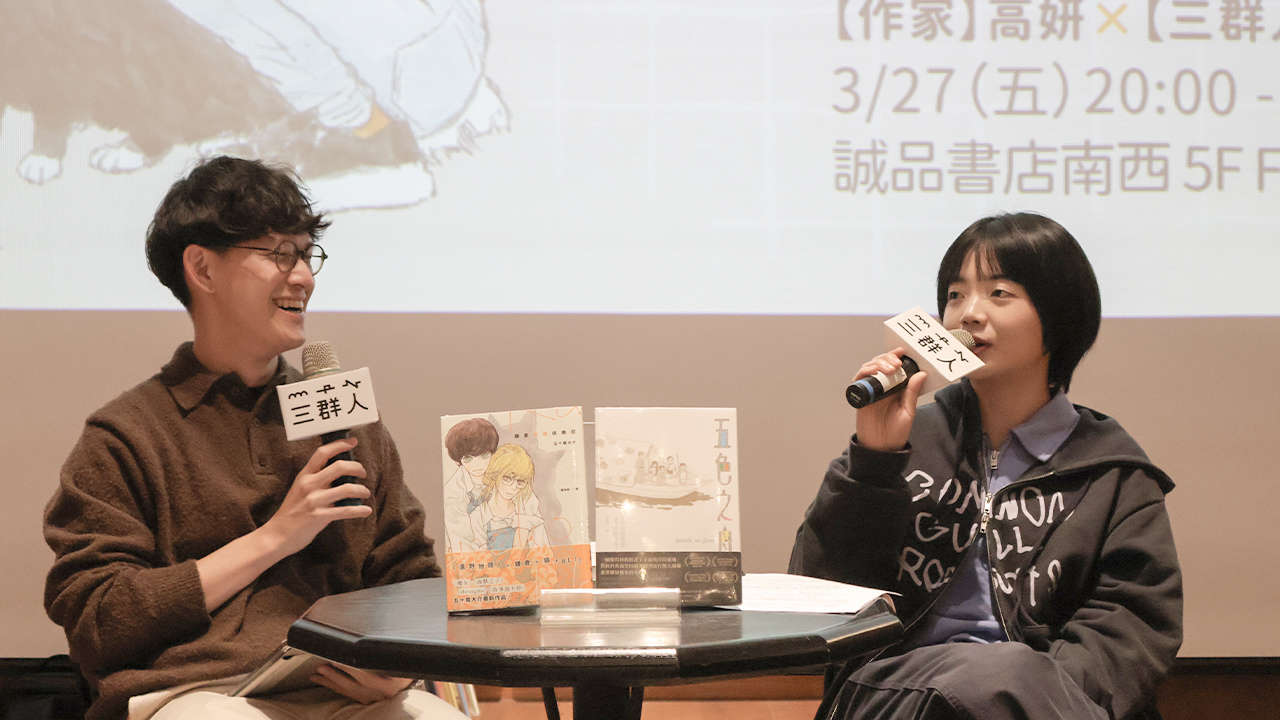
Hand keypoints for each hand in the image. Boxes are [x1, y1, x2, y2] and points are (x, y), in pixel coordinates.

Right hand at [261, 437, 372, 557]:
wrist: (277, 535)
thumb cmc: (291, 512)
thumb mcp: (300, 490)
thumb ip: (317, 481)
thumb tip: (340, 476)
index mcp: (304, 476)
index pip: (322, 453)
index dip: (339, 445)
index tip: (352, 442)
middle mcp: (309, 485)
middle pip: (339, 467)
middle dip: (357, 468)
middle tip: (363, 473)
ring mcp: (314, 501)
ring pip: (346, 489)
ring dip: (361, 490)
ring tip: (365, 493)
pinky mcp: (319, 516)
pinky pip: (346, 510)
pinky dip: (359, 510)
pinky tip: (366, 510)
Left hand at [311, 663, 414, 703]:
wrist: (409, 689)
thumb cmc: (406, 672)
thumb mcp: (404, 666)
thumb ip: (391, 658)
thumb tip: (380, 645)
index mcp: (388, 685)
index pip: (366, 677)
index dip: (350, 669)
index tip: (337, 659)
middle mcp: (377, 695)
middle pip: (352, 685)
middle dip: (335, 675)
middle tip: (321, 666)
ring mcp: (369, 699)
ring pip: (346, 690)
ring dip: (330, 682)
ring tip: (316, 674)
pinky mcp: (364, 700)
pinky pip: (346, 694)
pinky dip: (333, 687)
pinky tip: (323, 681)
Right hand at [851, 348, 927, 452]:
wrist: (882, 448)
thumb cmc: (896, 432)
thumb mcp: (908, 411)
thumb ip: (912, 392)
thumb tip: (921, 374)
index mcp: (894, 389)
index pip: (893, 367)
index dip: (895, 357)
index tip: (902, 351)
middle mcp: (881, 387)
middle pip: (880, 364)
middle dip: (887, 358)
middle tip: (897, 362)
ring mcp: (870, 391)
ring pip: (869, 368)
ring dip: (878, 363)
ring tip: (889, 367)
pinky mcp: (860, 397)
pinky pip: (859, 380)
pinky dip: (865, 372)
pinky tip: (874, 372)